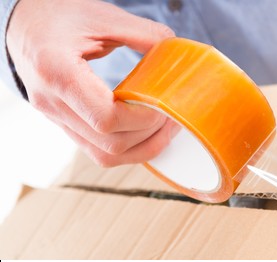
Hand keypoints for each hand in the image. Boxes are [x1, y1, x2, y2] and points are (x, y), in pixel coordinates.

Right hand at [6, 0, 178, 165]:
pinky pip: (97, 150)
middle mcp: (52, 103)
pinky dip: (126, 148)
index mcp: (58, 73)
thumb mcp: (103, 16)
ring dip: (140, 148)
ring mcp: (56, 118)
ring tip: (164, 129)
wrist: (26, 25)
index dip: (142, 119)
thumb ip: (143, 34)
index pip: (106, 119)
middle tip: (171, 117)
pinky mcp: (64, 123)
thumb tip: (176, 55)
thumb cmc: (58, 15)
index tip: (163, 106)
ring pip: (104, 155)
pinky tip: (144, 133)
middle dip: (148, 135)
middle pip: (109, 143)